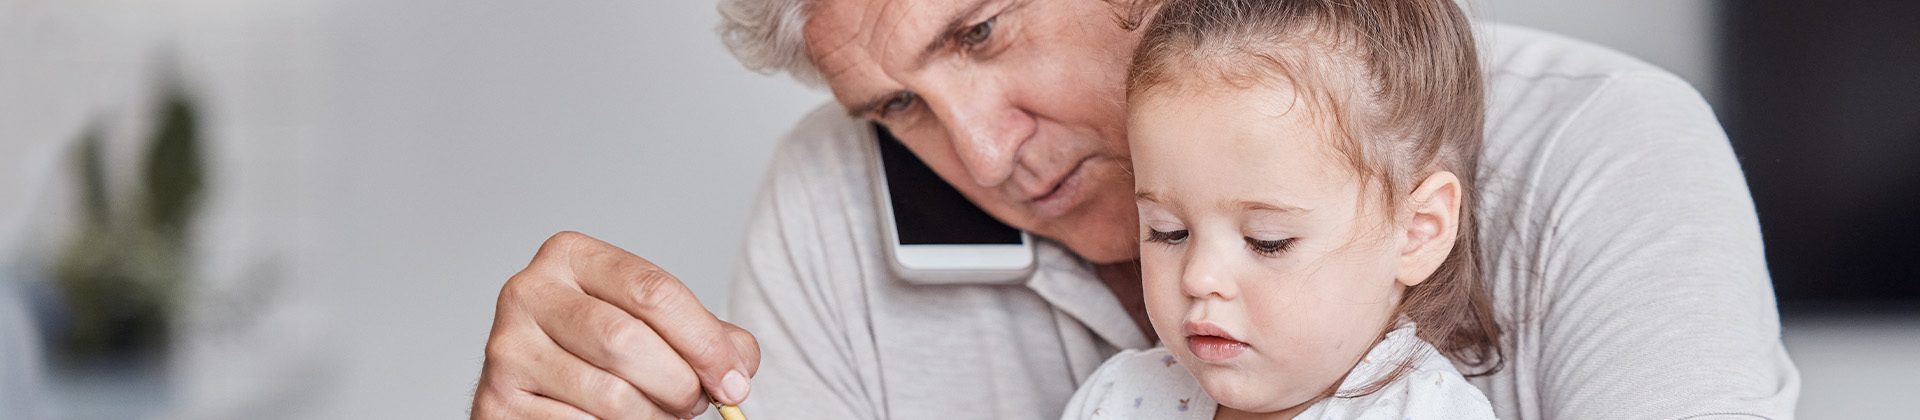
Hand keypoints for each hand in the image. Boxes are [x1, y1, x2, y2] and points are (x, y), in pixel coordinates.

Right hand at [473, 232, 760, 418]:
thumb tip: (738, 366)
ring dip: (654, 418)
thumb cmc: (604, 349)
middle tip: (696, 403)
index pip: (653, 291)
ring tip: (663, 416)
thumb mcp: (656, 325)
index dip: (704, 342)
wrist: (538, 387)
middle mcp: (528, 291)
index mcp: (570, 255)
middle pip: (628, 342)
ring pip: (610, 395)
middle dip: (679, 383)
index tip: (733, 381)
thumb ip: (705, 334)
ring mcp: (505, 348)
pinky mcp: (497, 402)